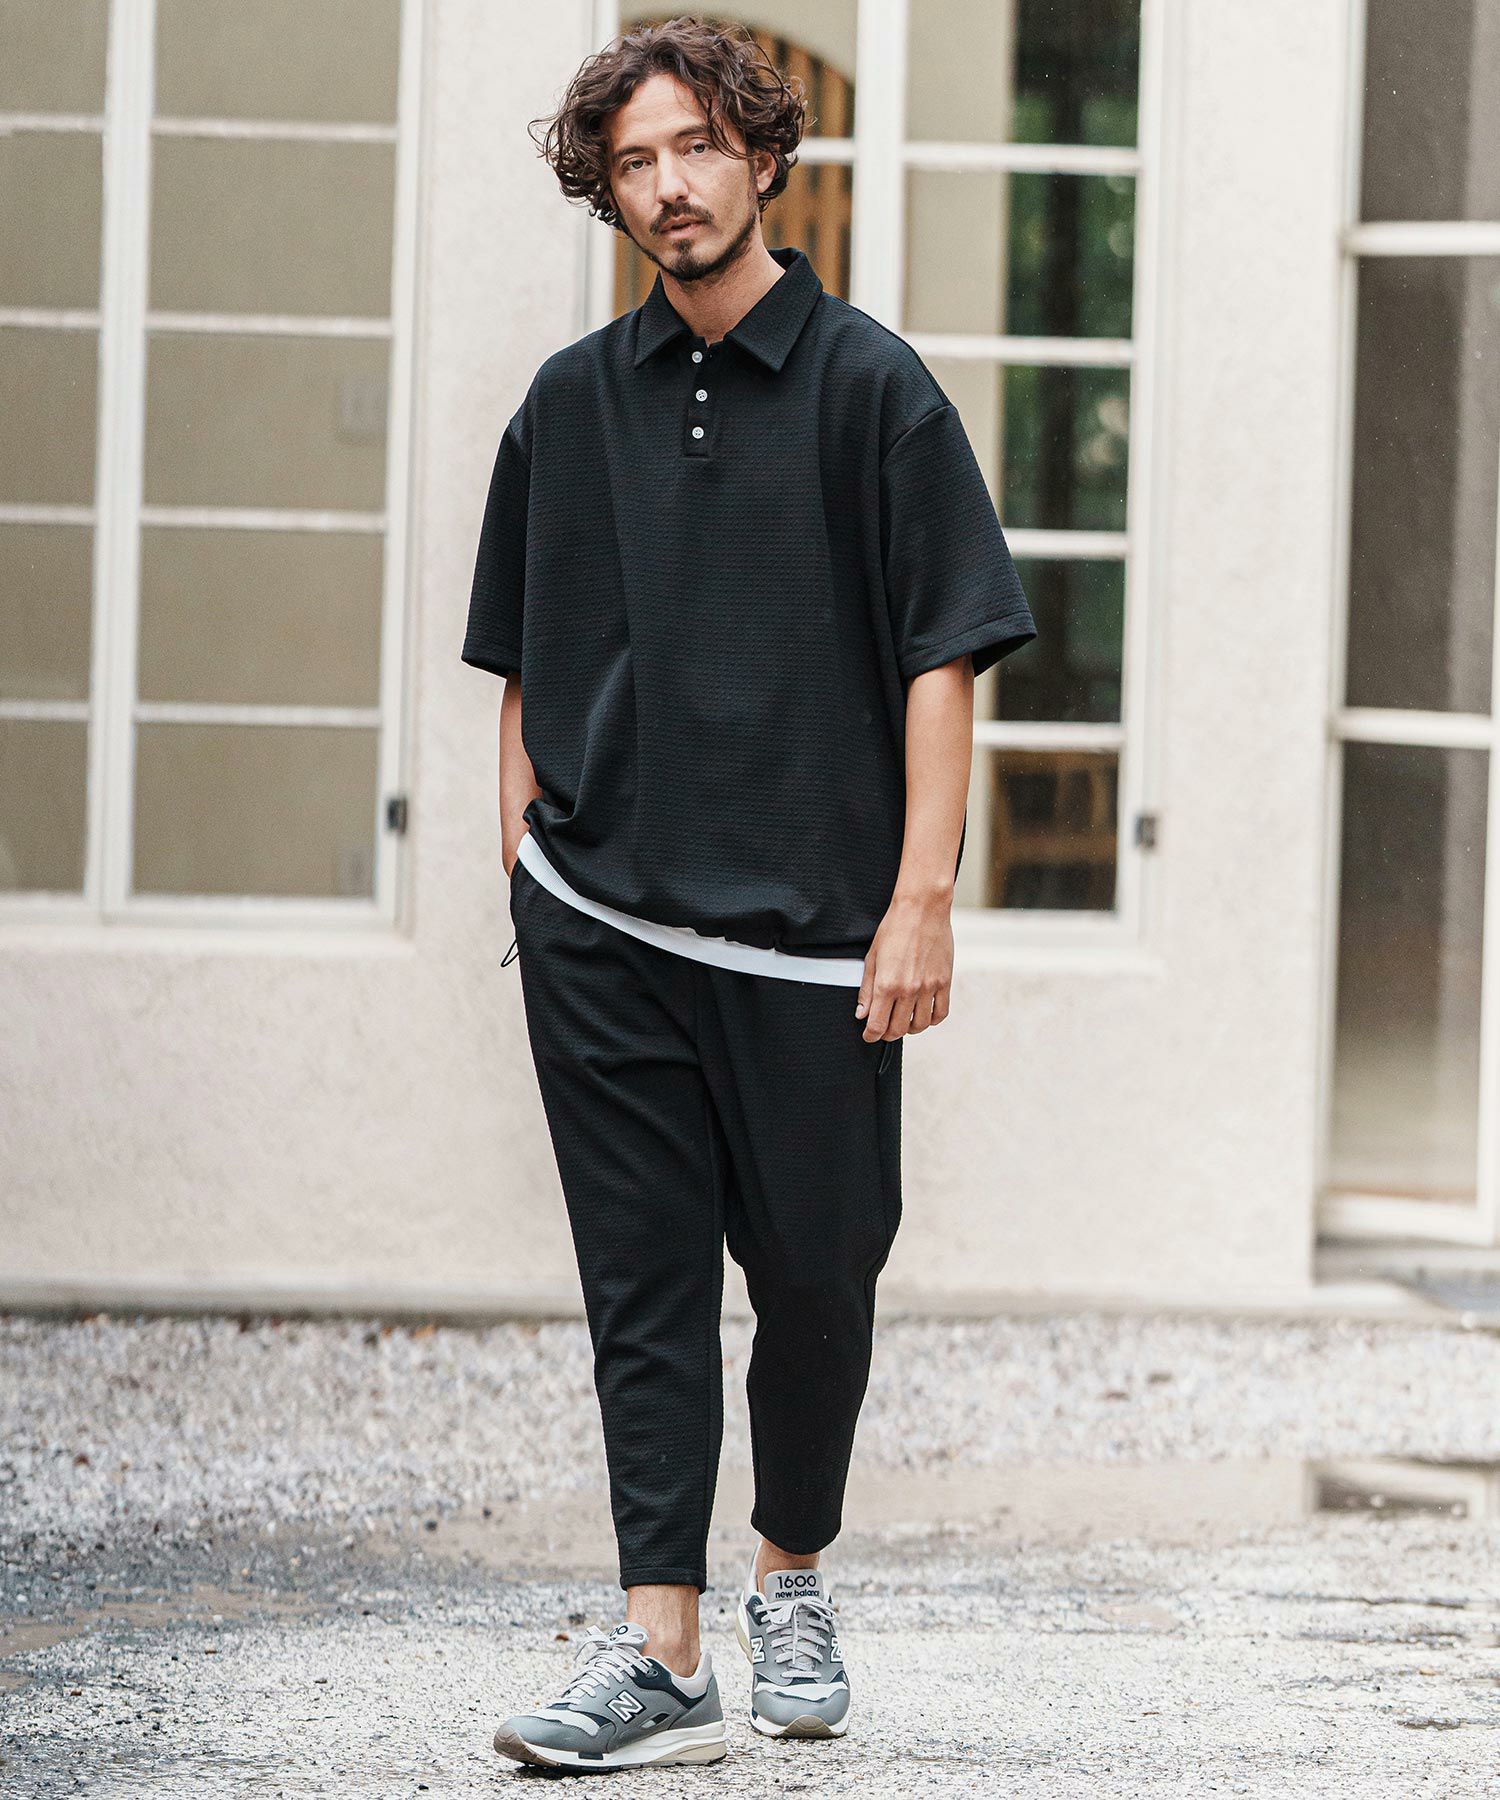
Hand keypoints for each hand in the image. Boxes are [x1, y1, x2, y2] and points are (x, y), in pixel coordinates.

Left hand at [855, 886, 953, 1041]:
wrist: (921, 910)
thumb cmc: (893, 929)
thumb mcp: (872, 958)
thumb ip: (866, 989)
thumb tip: (861, 1014)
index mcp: (887, 984)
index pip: (877, 1025)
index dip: (871, 1036)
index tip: (868, 1036)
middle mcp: (909, 989)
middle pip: (898, 1030)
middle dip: (887, 1034)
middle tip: (883, 1029)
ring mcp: (929, 987)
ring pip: (920, 1025)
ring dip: (909, 1028)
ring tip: (902, 1021)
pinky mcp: (944, 982)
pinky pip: (940, 1013)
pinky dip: (931, 1020)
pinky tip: (922, 1014)